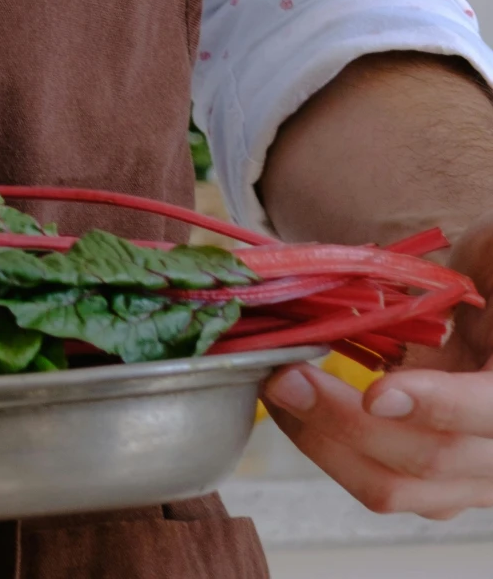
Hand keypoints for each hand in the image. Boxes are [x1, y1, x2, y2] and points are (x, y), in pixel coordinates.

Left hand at [262, 213, 492, 518]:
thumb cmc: (492, 275)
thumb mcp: (492, 259)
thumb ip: (471, 277)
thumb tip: (438, 262)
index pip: (489, 411)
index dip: (435, 406)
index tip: (376, 393)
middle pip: (431, 459)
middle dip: (347, 423)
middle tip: (285, 377)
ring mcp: (470, 475)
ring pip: (395, 486)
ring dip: (323, 442)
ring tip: (275, 389)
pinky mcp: (433, 480)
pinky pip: (379, 481)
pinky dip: (327, 449)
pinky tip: (292, 408)